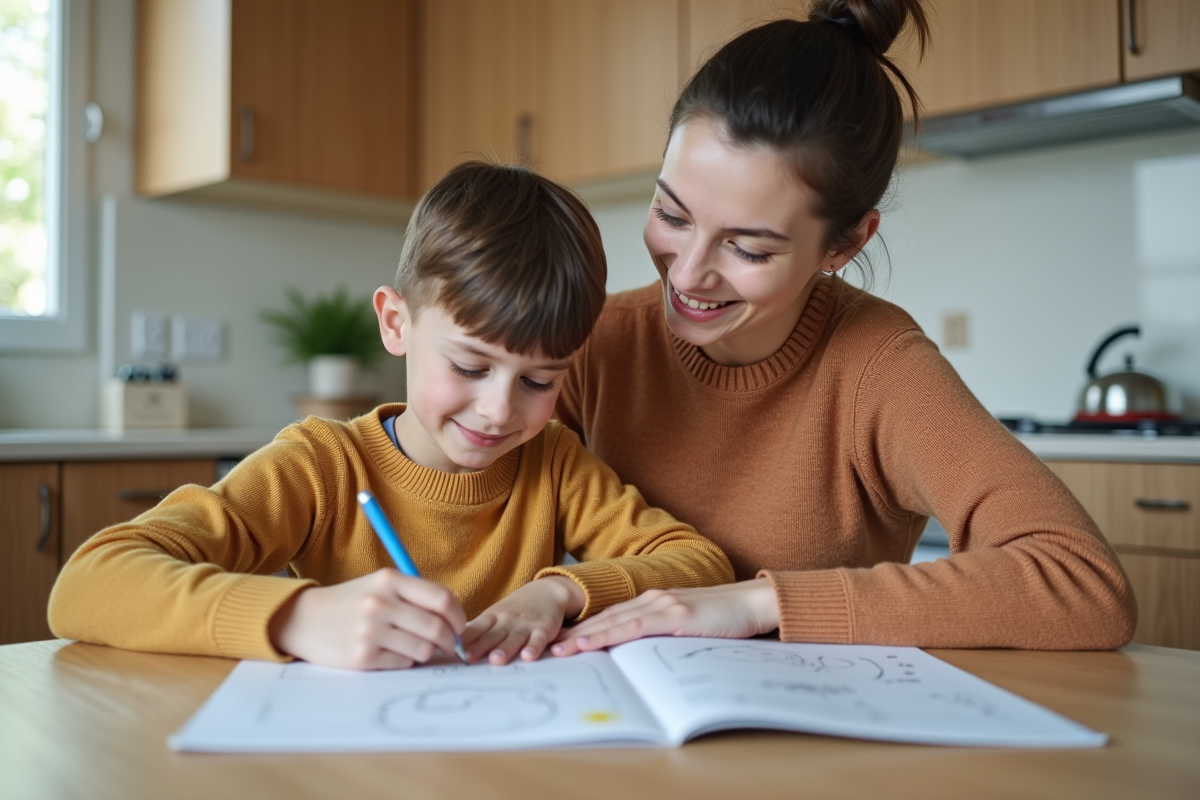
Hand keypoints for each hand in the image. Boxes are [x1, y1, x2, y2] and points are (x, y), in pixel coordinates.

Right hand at [268, 569, 465, 669]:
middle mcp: (380, 603)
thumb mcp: (380, 585)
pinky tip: (393, 653)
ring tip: (417, 647)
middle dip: (450, 640)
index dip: (459, 616)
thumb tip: (455, 621)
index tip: (460, 626)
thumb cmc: (351, 602)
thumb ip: (415, 596)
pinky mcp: (362, 657)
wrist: (304, 619)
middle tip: (449, 645)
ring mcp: (369, 631)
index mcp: (389, 580)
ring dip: (427, 652)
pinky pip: (403, 663)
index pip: (442, 598)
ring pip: (423, 649)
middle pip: (437, 627)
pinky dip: (405, 660)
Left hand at [462, 576, 584, 665]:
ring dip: (505, 648)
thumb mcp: (494, 616)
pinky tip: (528, 656)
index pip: (474, 629)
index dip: (463, 640)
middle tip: (467, 657)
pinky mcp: (543, 628)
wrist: (546, 591)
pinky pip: (538, 639)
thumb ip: (476, 631)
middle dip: (479, 646)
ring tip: (496, 659)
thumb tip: (448, 644)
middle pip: (491, 635)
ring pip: (513, 638)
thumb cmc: (515, 610)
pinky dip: (534, 647)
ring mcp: (524, 625)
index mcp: (491, 618)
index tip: (450, 649)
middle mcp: (506, 621)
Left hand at [550, 578, 779, 655]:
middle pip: (604, 618)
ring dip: (582, 636)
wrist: (755, 603)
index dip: (583, 628)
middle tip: (545, 647)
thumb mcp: (688, 628)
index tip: (560, 641)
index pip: (611, 617)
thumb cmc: (726, 618)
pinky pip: (633, 627)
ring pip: (612, 622)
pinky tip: (589, 643)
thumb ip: (665, 635)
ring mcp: (663, 604)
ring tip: (557, 650)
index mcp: (655, 601)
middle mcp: (653, 598)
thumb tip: (643, 657)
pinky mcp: (675, 615)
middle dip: (573, 633)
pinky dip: (607, 635)